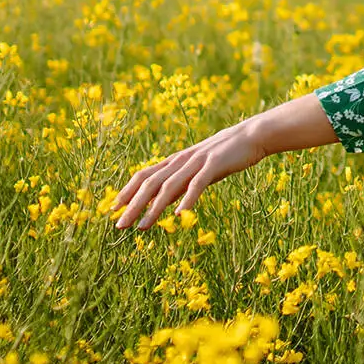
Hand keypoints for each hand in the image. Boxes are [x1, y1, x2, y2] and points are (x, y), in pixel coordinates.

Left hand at [114, 119, 263, 229]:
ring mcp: (196, 162)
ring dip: (153, 208)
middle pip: (150, 184)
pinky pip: (197, 184)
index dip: (126, 191)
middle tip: (118, 225)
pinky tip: (179, 215)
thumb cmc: (224, 155)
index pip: (143, 176)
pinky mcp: (214, 165)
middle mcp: (180, 161)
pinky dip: (186, 199)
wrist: (251, 136)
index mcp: (175, 161)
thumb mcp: (197, 169)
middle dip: (132, 205)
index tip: (111, 209)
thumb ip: (180, 182)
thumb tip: (162, 202)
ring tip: (142, 227)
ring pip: (169, 186)